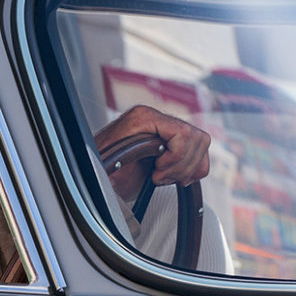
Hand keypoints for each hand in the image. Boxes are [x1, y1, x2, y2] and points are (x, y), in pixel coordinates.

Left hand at [95, 105, 210, 191]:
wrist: (94, 174)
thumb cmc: (99, 169)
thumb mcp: (112, 164)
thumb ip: (131, 157)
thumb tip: (149, 160)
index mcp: (143, 118)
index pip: (183, 132)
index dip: (176, 157)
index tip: (157, 172)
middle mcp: (157, 119)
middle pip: (197, 138)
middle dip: (182, 165)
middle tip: (160, 177)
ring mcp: (166, 129)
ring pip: (201, 144)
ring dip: (188, 167)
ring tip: (165, 177)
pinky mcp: (172, 143)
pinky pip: (199, 151)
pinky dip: (194, 168)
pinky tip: (177, 177)